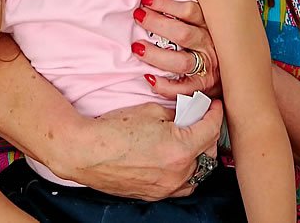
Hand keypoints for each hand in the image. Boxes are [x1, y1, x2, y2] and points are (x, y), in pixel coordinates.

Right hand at [70, 101, 221, 198]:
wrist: (85, 151)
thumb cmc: (113, 129)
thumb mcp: (151, 111)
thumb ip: (176, 114)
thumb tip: (187, 115)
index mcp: (180, 149)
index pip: (210, 129)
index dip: (215, 113)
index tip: (214, 106)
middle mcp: (177, 173)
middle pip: (208, 152)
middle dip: (208, 133)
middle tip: (201, 119)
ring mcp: (165, 187)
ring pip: (197, 173)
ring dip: (199, 156)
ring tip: (191, 141)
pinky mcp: (153, 194)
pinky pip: (180, 185)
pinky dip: (184, 172)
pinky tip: (176, 159)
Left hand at [133, 0, 221, 98]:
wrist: (231, 71)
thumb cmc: (207, 41)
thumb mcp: (202, 21)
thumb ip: (184, 10)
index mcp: (208, 25)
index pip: (189, 10)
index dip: (166, 3)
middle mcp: (208, 45)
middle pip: (183, 34)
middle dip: (157, 24)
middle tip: (138, 16)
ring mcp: (206, 68)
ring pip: (181, 62)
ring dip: (156, 55)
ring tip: (137, 47)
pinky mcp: (201, 88)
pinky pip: (182, 89)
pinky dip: (164, 85)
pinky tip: (149, 77)